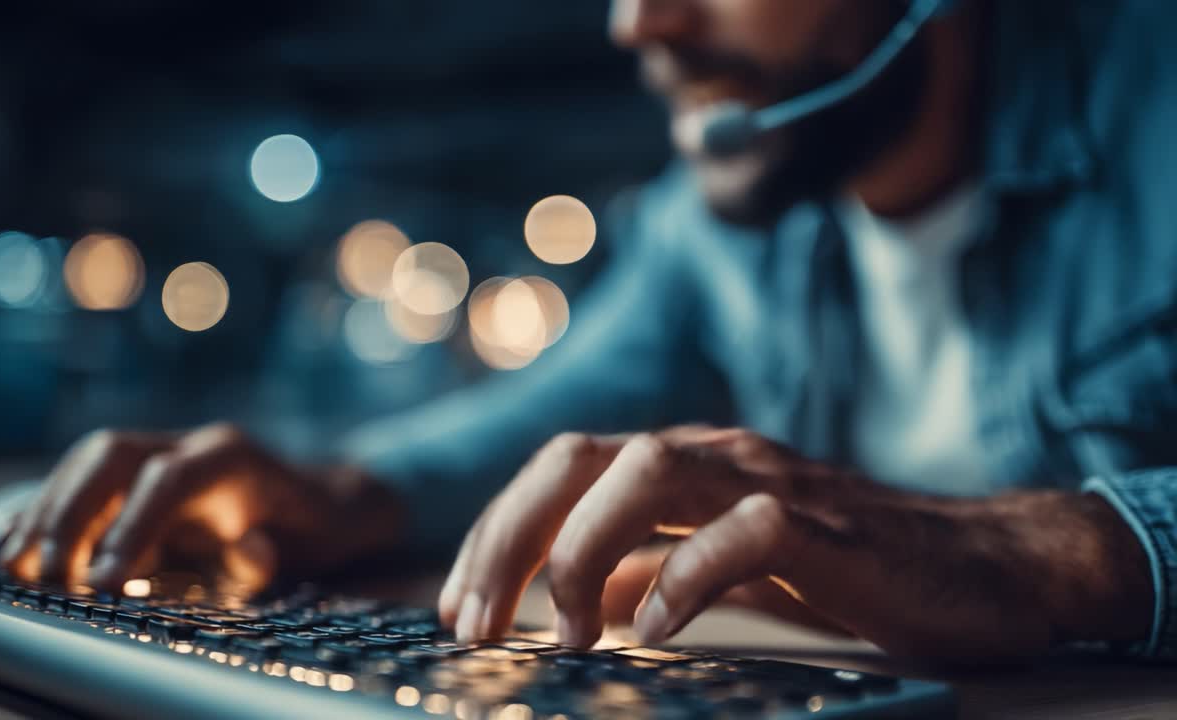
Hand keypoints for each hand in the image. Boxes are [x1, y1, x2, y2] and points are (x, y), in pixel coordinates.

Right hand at [0, 423, 403, 591]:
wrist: (316, 499)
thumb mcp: (307, 548)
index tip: (99, 582)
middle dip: (70, 511)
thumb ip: (274, 553)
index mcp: (232, 458)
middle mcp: (189, 443)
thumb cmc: (310, 529)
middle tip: (45, 575)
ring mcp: (160, 450)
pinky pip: (83, 478)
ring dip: (47, 511)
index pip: (171, 479)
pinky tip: (16, 543)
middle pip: (114, 454)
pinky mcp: (138, 471)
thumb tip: (250, 547)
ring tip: (18, 566)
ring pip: (89, 462)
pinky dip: (47, 508)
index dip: (132, 527)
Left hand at [439, 426, 1152, 658]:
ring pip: (645, 472)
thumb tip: (574, 592)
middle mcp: (713, 456)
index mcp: (681, 464)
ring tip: (564, 634)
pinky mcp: (829, 524)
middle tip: (472, 623)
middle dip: (508, 538)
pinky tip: (653, 630)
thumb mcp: (725, 564)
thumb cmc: (850, 566)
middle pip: (576, 459)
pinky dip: (685, 577)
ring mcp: (770, 481)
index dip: (495, 532)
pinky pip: (743, 532)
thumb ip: (652, 561)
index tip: (455, 607)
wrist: (983, 566)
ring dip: (582, 551)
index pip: (559, 470)